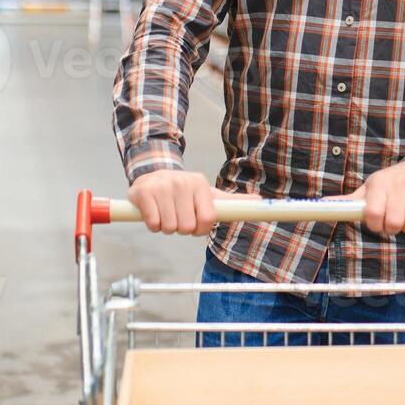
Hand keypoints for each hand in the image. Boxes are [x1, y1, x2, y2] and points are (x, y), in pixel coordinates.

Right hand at [128, 170, 257, 235]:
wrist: (153, 176)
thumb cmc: (185, 192)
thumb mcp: (210, 194)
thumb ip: (234, 201)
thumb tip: (261, 200)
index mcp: (199, 183)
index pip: (207, 220)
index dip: (200, 229)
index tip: (195, 223)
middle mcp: (181, 182)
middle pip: (187, 227)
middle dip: (182, 228)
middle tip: (178, 216)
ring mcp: (161, 186)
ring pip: (169, 228)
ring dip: (166, 227)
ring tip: (165, 213)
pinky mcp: (143, 192)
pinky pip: (152, 224)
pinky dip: (152, 225)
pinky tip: (153, 213)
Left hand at [341, 162, 404, 234]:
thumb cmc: (388, 184)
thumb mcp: (368, 188)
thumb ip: (348, 200)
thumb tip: (322, 203)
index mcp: (378, 185)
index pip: (374, 213)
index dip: (375, 225)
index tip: (378, 224)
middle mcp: (397, 185)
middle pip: (394, 222)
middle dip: (393, 229)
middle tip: (393, 224)